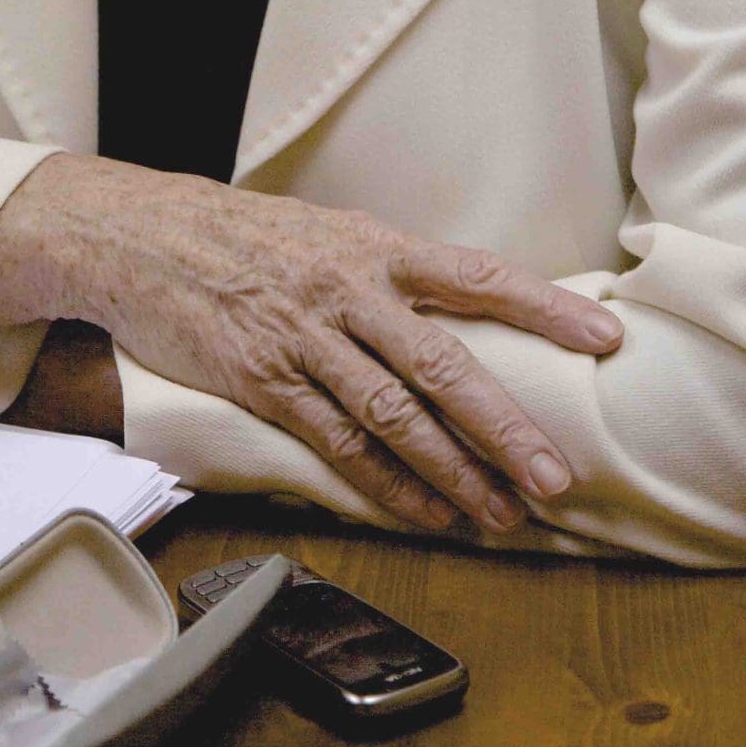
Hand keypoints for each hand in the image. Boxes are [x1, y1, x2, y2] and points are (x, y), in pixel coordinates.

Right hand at [0, 155, 621, 536]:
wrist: (138, 233)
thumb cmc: (240, 237)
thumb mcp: (323, 232)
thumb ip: (387, 273)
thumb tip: (462, 312)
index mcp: (372, 244)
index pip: (477, 274)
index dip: (545, 305)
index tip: (606, 337)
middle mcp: (347, 288)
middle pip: (445, 363)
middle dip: (507, 427)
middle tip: (558, 478)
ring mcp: (304, 336)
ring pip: (395, 415)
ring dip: (454, 473)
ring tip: (501, 514)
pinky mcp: (262, 379)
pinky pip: (335, 443)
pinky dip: (386, 485)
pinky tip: (423, 513)